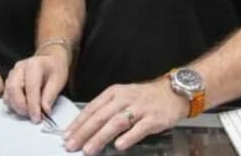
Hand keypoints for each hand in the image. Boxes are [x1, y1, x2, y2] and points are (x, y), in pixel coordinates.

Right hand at [3, 48, 68, 122]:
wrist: (50, 60)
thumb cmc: (55, 69)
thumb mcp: (58, 81)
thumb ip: (50, 96)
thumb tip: (45, 111)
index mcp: (34, 65)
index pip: (30, 87)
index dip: (33, 105)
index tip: (37, 118)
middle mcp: (20, 68)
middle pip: (13, 89)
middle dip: (21, 107)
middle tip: (32, 117)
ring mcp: (12, 73)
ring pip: (8, 93)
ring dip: (16, 107)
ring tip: (29, 112)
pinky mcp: (9, 80)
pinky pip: (7, 95)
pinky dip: (13, 104)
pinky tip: (24, 107)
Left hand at [62, 79, 188, 154]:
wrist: (172, 92)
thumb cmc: (144, 97)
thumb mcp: (122, 96)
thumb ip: (106, 109)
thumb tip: (86, 126)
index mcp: (114, 93)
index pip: (92, 108)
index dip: (78, 122)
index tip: (67, 135)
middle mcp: (125, 98)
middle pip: (101, 116)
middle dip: (84, 132)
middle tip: (72, 144)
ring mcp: (139, 108)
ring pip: (116, 122)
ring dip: (101, 136)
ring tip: (89, 149)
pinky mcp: (153, 118)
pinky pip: (139, 128)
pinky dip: (128, 137)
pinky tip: (119, 145)